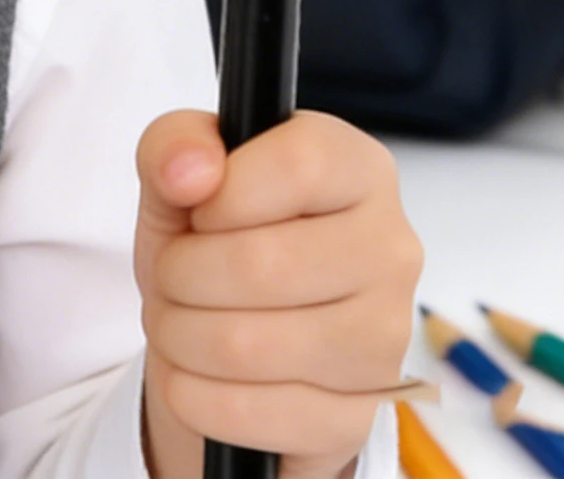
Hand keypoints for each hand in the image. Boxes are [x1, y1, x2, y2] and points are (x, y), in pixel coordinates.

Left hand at [134, 108, 422, 478]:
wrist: (229, 336)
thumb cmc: (214, 237)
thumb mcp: (177, 174)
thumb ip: (174, 145)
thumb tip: (191, 169)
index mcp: (357, 169)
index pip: (301, 166)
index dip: (225, 192)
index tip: (199, 210)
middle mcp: (390, 250)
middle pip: (261, 265)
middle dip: (182, 274)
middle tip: (172, 275)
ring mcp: (384, 341)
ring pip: (247, 346)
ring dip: (180, 335)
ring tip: (179, 319)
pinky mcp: (357, 418)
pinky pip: (250, 412)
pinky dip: (193, 393)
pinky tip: (195, 372)